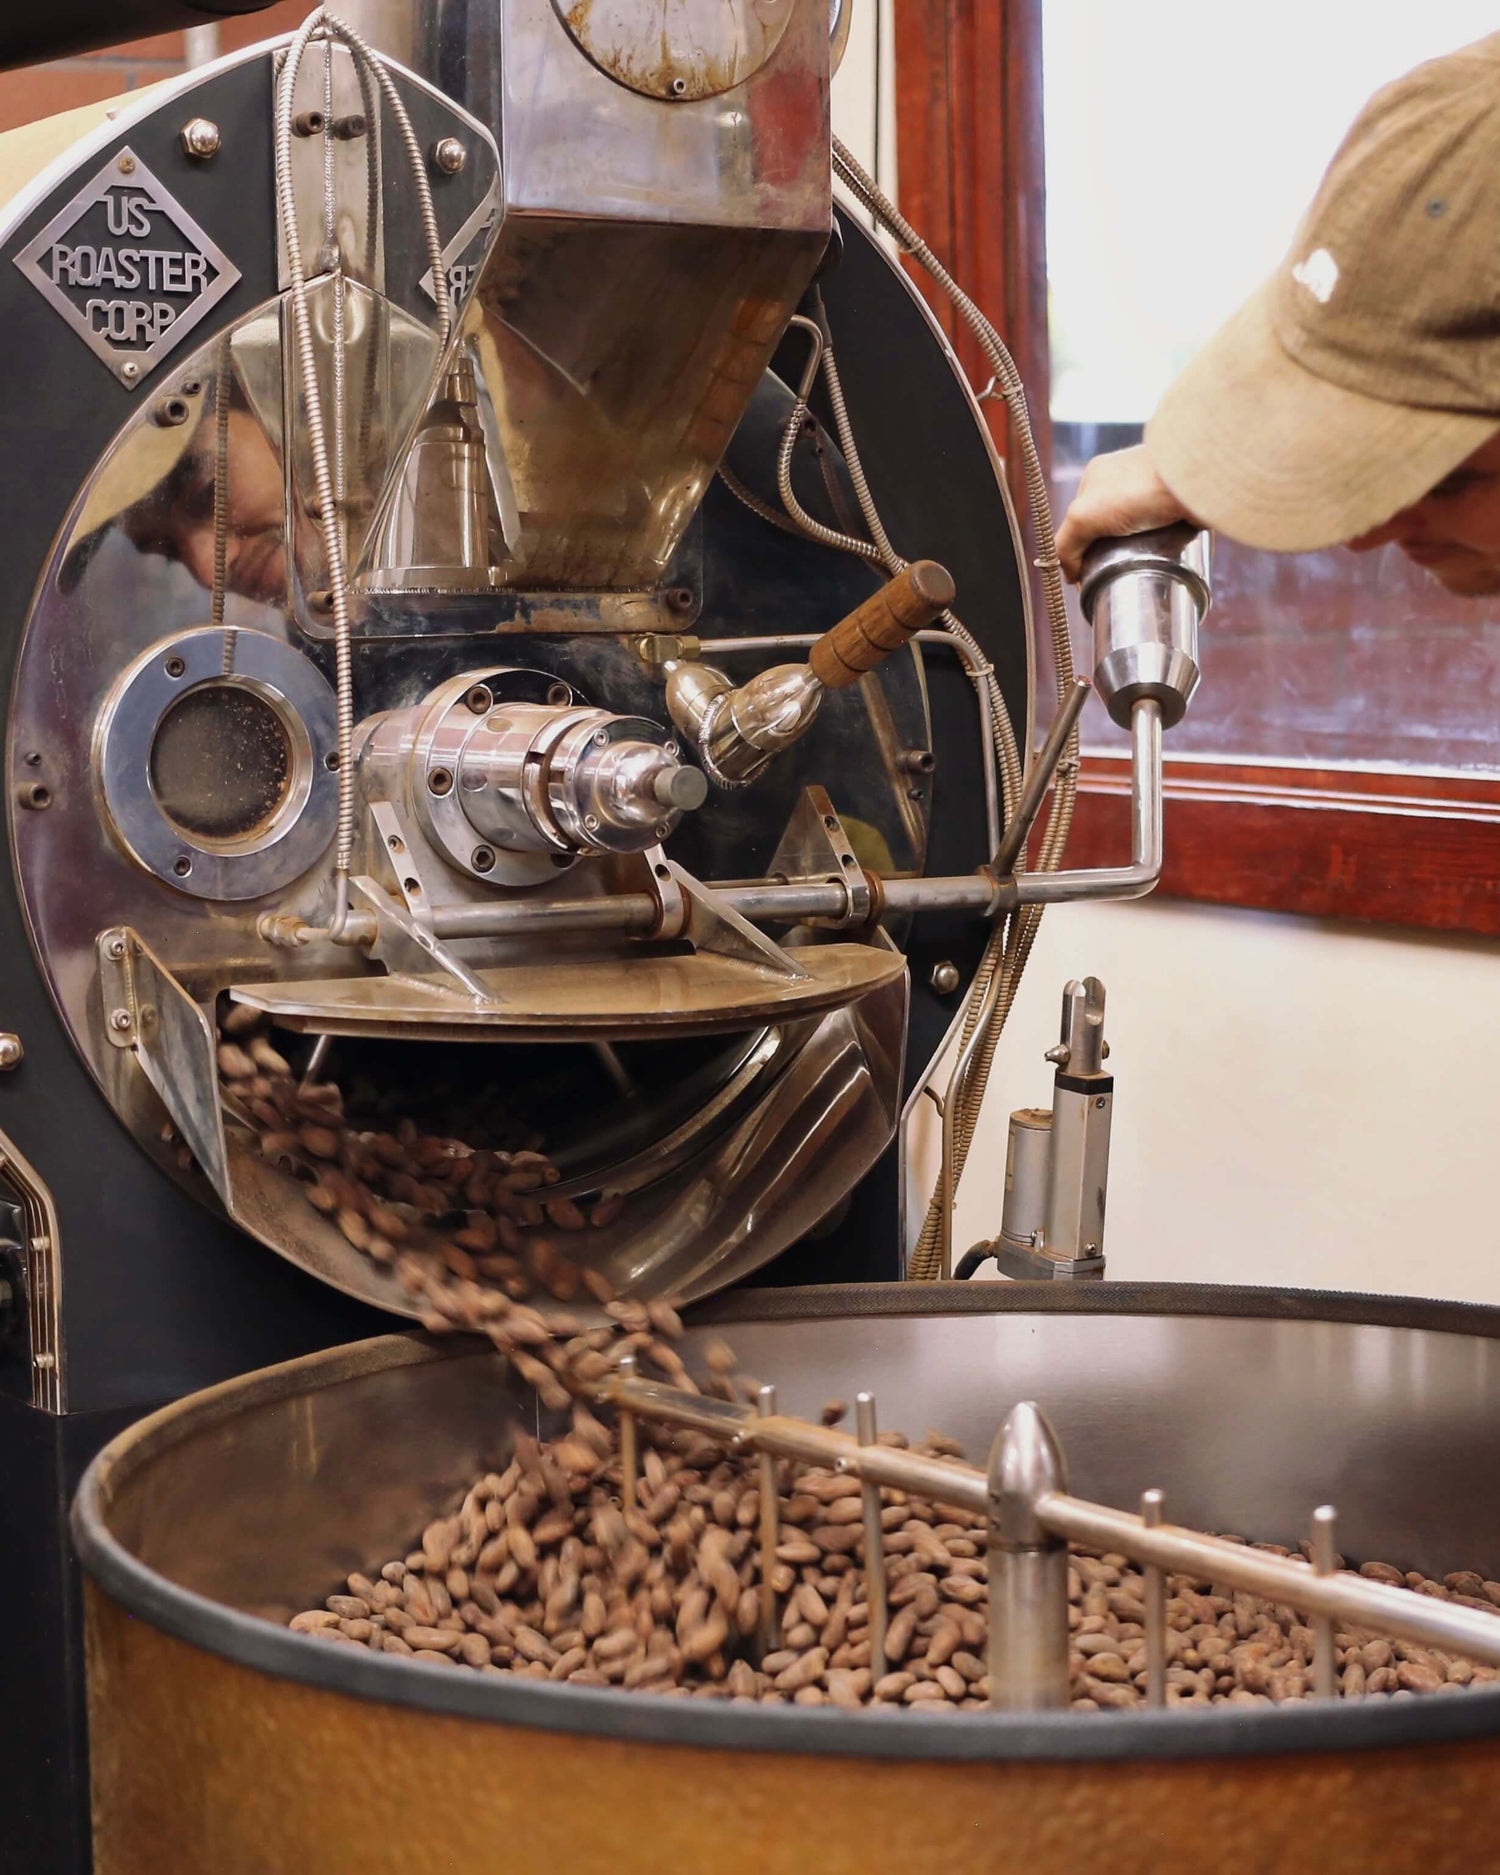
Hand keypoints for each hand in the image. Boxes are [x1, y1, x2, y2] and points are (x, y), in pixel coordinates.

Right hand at [1053, 444, 1196, 582]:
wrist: (1197, 480)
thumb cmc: (1139, 489)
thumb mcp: (1084, 516)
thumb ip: (1066, 543)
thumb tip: (1069, 573)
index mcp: (1096, 476)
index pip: (1078, 520)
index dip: (1078, 549)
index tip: (1084, 575)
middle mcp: (1123, 479)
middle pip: (1106, 526)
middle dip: (1107, 549)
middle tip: (1113, 571)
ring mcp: (1152, 489)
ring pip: (1134, 530)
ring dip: (1134, 549)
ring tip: (1140, 565)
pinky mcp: (1177, 502)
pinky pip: (1162, 531)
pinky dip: (1159, 544)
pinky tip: (1161, 554)